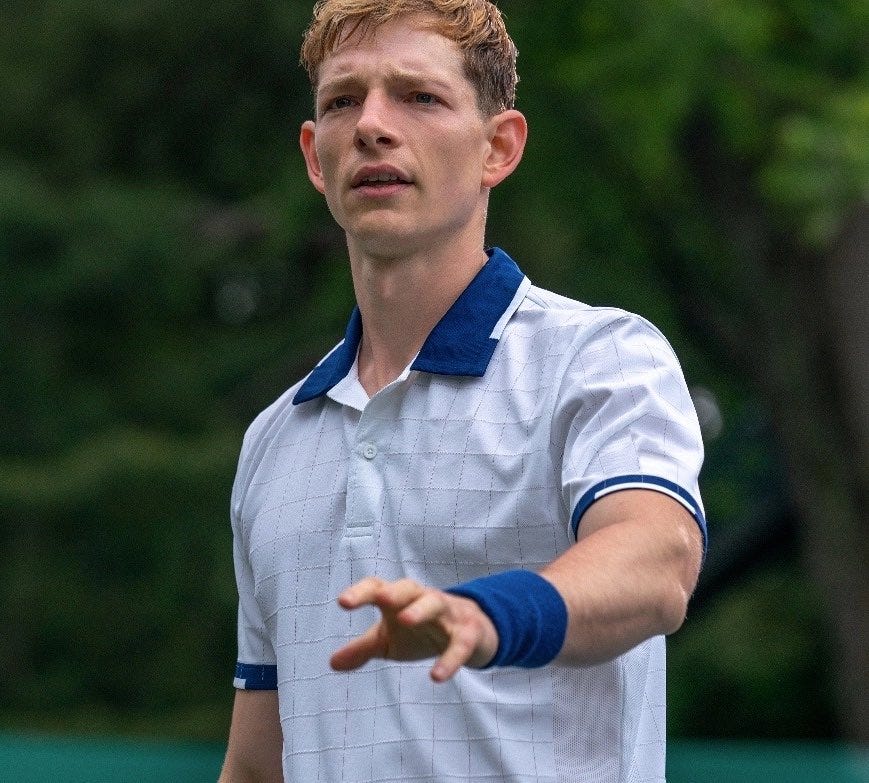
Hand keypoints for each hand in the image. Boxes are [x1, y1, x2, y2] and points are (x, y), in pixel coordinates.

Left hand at [330, 577, 498, 681]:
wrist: (471, 630)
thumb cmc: (420, 630)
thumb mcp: (388, 640)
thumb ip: (362, 649)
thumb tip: (331, 663)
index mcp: (399, 599)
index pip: (378, 587)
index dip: (361, 593)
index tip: (343, 603)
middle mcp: (422, 599)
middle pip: (408, 588)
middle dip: (394, 592)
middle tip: (381, 599)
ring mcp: (447, 613)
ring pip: (436, 604)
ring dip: (421, 609)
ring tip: (405, 620)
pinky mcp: (468, 633)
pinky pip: (461, 643)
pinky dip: (451, 658)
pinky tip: (436, 676)